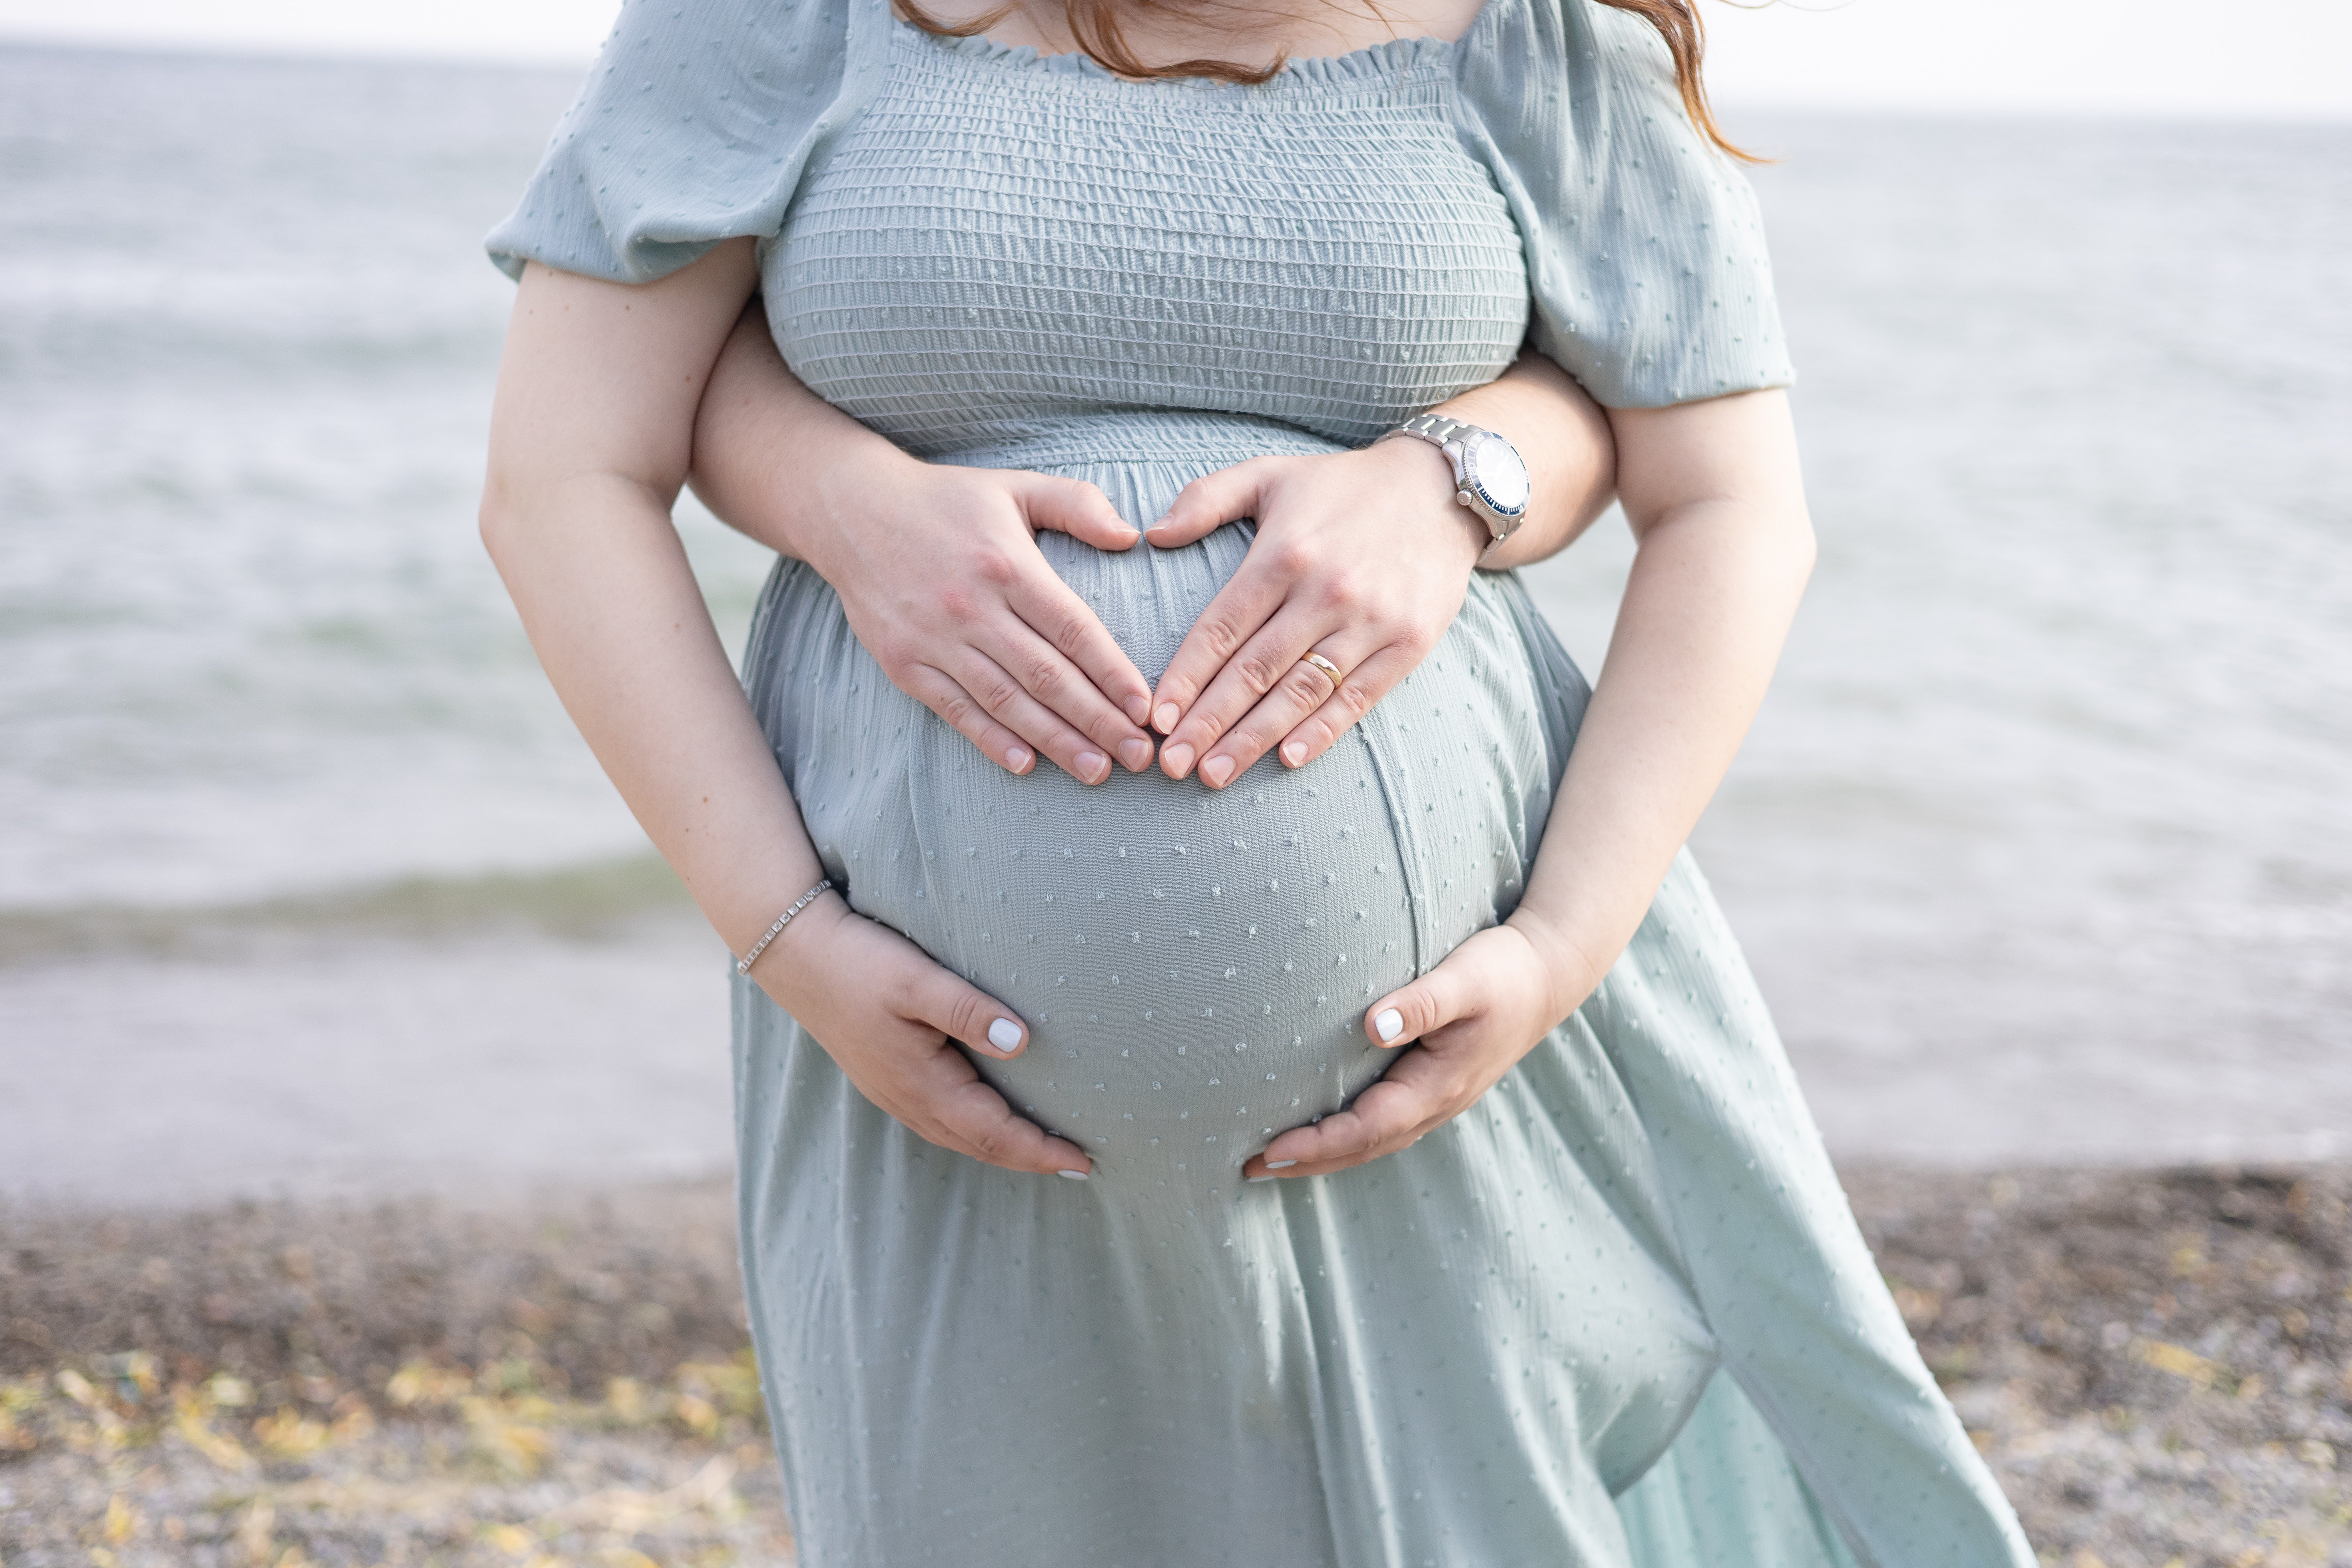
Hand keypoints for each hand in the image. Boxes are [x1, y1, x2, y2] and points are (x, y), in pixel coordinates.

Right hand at [758, 894, 1094, 1176]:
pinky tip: (990, 1119)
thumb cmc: (860, 962)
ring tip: (1044, 1151)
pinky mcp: (886, 1078)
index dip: (1040, 1150)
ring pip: (959, 1136)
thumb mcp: (916, 980)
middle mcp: (907, 1099)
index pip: (994, 1132)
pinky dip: (975, 1131)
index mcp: (921, 1083)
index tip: (1084, 1160)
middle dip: (1030, 1159)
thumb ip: (968, 1011)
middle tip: (1079, 1164)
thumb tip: (1023, 1042)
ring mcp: (893, 1092)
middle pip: (980, 1144)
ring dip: (1003, 1148)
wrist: (796, 953)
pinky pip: (941, 1121)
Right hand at [811, 453, 1159, 783]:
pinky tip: (1026, 764)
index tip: (1146, 707)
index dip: (1112, 672)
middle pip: (1046, 675)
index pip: (1072, 629)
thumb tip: (1132, 537)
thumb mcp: (1014, 486)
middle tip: (1138, 756)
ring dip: (1055, 741)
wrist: (850, 511)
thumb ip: (1077, 504)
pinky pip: (954, 710)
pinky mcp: (903, 662)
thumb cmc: (945, 500)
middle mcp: (971, 607)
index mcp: (1006, 564)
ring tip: (1097, 770)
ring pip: (1005, 701)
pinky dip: (990, 740)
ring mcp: (934, 639)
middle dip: (1098, 720)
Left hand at [1142, 438, 1486, 787]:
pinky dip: (1323, 731)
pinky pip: (1358, 697)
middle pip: (1255, 670)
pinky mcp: (1408, 643)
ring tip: (1214, 774)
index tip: (1155, 717)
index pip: (1222, 627)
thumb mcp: (1270, 473)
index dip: (1186, 676)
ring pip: (1301, 691)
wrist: (1442, 489)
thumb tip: (1151, 534)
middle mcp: (1325, 590)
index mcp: (1285, 553)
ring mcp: (1370, 621)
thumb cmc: (1343, 487)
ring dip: (1254, 739)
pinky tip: (1288, 759)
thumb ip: (1206, 498)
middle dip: (1208, 723)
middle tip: (1172, 764)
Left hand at [1242, 918, 1599, 1179]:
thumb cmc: (1502, 972)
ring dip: (1325, 1155)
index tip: (1271, 1150)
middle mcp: (1436, 1102)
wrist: (1547, 976)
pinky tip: (1320, 1133)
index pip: (1368, 1127)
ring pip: (1374, 1141)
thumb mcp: (1464, 979)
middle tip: (1249, 1168)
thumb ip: (1420, 1004)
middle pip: (1365, 1147)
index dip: (1319, 1144)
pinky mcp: (1433, 1086)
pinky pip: (1384, 1124)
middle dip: (1308, 1162)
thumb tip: (1372, 1025)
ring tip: (1272, 1161)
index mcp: (1439, 1084)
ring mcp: (1437, 1099)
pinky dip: (1348, 1137)